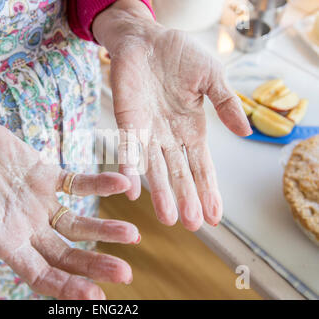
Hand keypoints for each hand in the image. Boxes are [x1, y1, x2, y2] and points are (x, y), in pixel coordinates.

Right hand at [0, 113, 139, 298]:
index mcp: (4, 241)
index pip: (40, 274)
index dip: (66, 287)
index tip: (95, 296)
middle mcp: (26, 227)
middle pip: (67, 254)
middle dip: (94, 265)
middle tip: (125, 273)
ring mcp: (39, 201)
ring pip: (77, 223)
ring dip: (104, 230)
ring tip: (133, 234)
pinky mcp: (46, 175)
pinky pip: (78, 183)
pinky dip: (99, 184)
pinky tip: (122, 183)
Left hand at [93, 0, 251, 230]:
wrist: (146, 37)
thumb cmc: (179, 56)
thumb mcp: (211, 78)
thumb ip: (226, 104)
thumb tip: (247, 132)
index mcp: (190, 129)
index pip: (201, 166)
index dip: (208, 189)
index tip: (214, 216)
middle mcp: (168, 136)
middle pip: (178, 173)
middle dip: (186, 198)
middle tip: (191, 225)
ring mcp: (147, 130)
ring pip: (154, 167)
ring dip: (160, 192)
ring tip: (167, 217)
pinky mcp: (127, 119)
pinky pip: (128, 146)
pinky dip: (130, 166)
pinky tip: (132, 188)